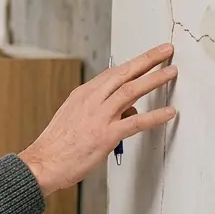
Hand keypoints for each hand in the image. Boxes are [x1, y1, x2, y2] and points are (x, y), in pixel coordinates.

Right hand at [19, 43, 177, 194]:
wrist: (43, 163)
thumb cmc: (56, 145)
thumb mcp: (74, 118)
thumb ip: (100, 111)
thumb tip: (127, 111)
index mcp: (82, 95)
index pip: (112, 73)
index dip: (133, 63)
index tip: (147, 56)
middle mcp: (92, 100)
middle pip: (124, 74)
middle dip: (147, 60)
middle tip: (165, 51)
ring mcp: (100, 116)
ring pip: (131, 91)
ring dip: (154, 79)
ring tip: (171, 72)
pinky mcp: (106, 135)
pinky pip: (136, 123)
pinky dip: (155, 116)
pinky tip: (169, 112)